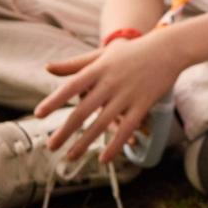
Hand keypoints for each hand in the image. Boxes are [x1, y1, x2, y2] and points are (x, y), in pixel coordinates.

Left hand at [34, 35, 183, 163]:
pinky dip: (115, 145)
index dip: (55, 100)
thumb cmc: (132, 51)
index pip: (71, 86)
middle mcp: (111, 82)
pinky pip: (127, 128)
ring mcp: (128, 94)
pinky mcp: (143, 104)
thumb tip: (47, 68)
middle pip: (83, 110)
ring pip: (102, 123)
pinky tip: (104, 159)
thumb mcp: (103, 54)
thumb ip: (75, 64)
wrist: (169, 48)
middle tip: (50, 146)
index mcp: (99, 69)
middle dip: (65, 130)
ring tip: (70, 156)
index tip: (38, 114)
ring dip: (85, 142)